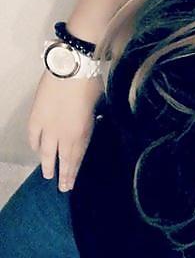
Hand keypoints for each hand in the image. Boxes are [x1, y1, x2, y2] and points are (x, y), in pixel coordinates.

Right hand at [27, 70, 104, 191]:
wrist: (70, 69)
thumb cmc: (90, 84)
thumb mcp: (98, 106)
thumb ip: (90, 121)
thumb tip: (88, 124)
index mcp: (82, 133)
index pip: (77, 158)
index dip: (74, 172)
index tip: (71, 184)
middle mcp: (63, 135)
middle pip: (62, 159)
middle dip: (62, 175)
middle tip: (61, 187)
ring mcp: (47, 127)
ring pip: (46, 152)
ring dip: (46, 164)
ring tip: (47, 174)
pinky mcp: (35, 117)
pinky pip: (33, 136)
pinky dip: (35, 145)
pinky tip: (36, 151)